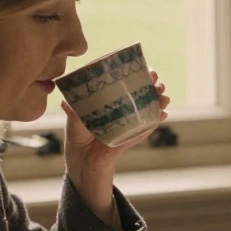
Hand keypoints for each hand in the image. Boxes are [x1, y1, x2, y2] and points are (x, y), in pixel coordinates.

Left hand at [63, 70, 170, 223]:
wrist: (83, 161)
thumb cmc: (78, 135)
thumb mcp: (74, 120)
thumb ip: (72, 111)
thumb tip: (66, 102)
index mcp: (111, 99)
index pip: (127, 82)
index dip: (139, 74)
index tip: (146, 69)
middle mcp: (124, 107)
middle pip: (143, 92)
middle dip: (154, 85)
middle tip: (157, 83)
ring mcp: (131, 121)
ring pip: (150, 107)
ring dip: (160, 100)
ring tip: (163, 97)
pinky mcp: (133, 136)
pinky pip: (147, 127)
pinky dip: (156, 120)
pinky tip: (163, 114)